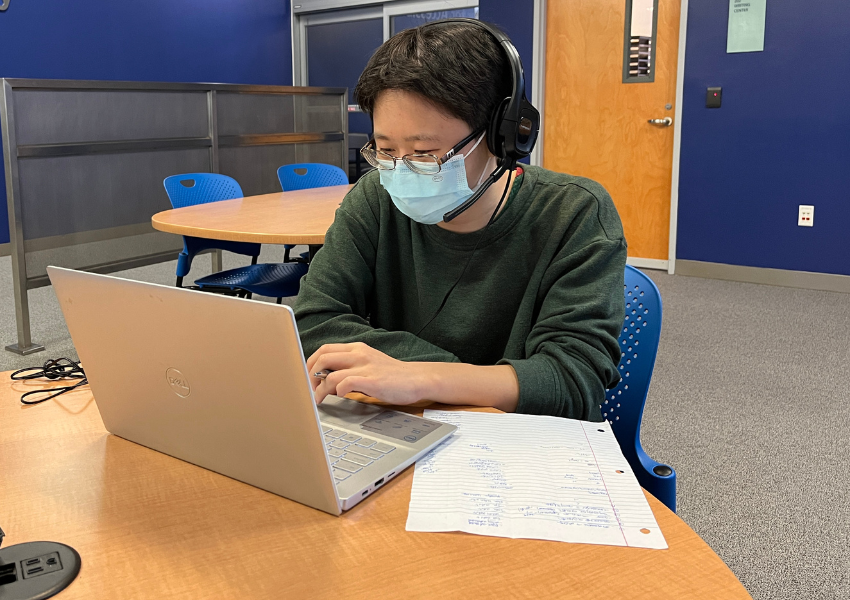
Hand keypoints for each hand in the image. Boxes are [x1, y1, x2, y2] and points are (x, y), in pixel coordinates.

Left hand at [306, 342, 429, 404]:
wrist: (417, 379)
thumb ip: (350, 366)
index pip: (324, 349)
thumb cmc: (392, 375)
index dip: (311, 363)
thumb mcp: (369, 363)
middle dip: (310, 375)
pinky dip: (337, 391)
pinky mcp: (372, 380)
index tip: (307, 377)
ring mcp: (365, 366)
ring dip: (321, 389)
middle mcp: (359, 354)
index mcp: (357, 348)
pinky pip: (346, 383)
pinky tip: (340, 397)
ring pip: (331, 373)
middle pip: (322, 358)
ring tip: (320, 399)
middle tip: (310, 389)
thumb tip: (327, 378)